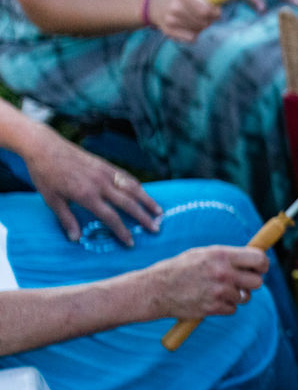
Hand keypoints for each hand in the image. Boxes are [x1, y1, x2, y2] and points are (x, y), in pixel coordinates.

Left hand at [22, 124, 160, 244]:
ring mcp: (106, 173)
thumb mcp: (51, 199)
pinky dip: (138, 186)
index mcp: (86, 195)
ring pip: (133, 188)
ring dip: (148, 201)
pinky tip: (144, 192)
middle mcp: (100, 184)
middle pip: (128, 203)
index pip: (110, 217)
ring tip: (159, 212)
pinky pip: (126, 177)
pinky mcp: (106, 165)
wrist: (45, 147)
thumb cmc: (46, 175)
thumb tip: (75, 239)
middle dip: (143, 218)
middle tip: (155, 229)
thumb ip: (66, 219)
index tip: (131, 242)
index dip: (122, 231)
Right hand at [143, 245, 268, 318]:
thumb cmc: (179, 269)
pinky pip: (233, 309)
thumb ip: (227, 256)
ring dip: (236, 295)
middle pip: (257, 282)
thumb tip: (252, 257)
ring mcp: (220, 292)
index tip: (261, 268)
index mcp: (221, 255)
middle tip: (242, 281)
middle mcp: (223, 273)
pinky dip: (225, 306)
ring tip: (217, 290)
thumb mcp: (202, 254)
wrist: (155, 290)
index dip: (263, 264)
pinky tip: (209, 299)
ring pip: (245, 297)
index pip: (258, 259)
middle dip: (252, 282)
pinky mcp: (214, 308)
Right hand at [149, 0, 221, 41]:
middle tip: (206, 16)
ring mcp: (171, 20)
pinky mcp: (169, 31)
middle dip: (210, 20)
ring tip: (194, 19)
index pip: (207, 10)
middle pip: (204, 22)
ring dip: (201, 27)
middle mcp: (176, 6)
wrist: (154, 5)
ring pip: (199, 30)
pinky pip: (191, 38)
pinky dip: (193, 34)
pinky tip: (188, 26)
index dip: (216, 12)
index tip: (216, 11)